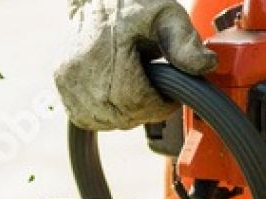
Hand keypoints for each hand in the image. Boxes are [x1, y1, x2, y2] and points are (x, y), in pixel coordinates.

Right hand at [55, 0, 217, 130]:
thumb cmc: (134, 2)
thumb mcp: (167, 15)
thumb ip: (185, 42)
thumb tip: (205, 66)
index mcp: (105, 53)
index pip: (135, 103)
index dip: (159, 106)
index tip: (170, 95)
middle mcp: (80, 69)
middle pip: (119, 116)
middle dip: (144, 110)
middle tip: (156, 92)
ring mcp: (66, 78)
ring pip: (102, 120)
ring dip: (124, 114)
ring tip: (137, 90)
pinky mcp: (60, 82)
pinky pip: (83, 116)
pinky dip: (104, 114)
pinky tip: (117, 97)